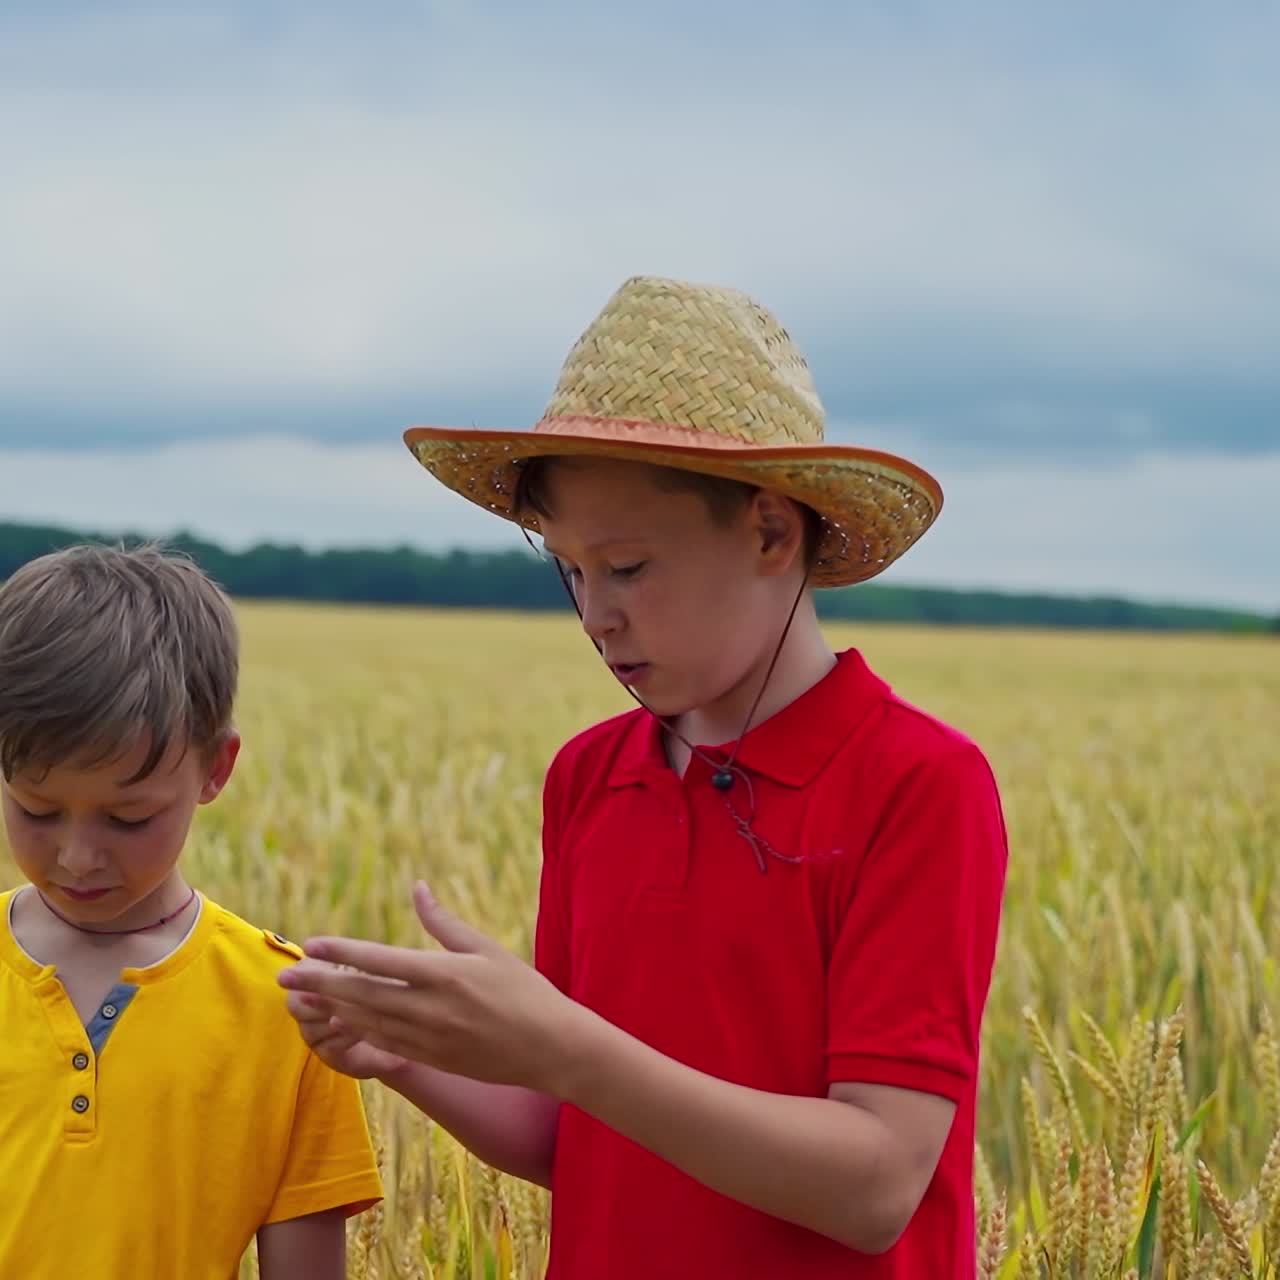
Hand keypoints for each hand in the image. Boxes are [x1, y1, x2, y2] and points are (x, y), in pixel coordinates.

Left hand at [277, 881, 584, 1094]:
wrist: (549, 1048)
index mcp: (443, 973)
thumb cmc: (523, 990)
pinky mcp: (431, 1058)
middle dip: (318, 985)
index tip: (311, 944)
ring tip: (299, 1001)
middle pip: (360, 994)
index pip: (378, 960)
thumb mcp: (486, 948)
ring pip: (365, 1021)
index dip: (340, 952)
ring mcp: (427, 1038)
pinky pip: (382, 1042)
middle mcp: (429, 1007)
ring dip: (328, 1010)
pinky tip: (336, 1021)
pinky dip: (354, 1031)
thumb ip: (444, 923)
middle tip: (283, 978)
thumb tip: (418, 889)